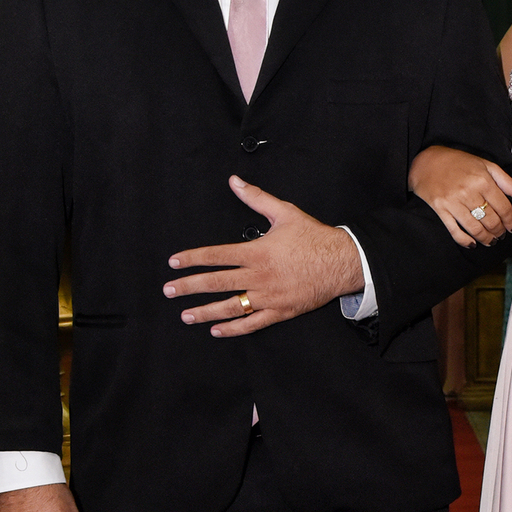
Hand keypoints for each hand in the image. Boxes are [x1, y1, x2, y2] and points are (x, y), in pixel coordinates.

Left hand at [164, 176, 363, 335]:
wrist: (342, 262)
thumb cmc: (314, 236)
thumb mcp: (284, 212)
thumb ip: (256, 197)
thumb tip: (235, 180)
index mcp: (257, 252)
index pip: (216, 256)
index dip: (192, 259)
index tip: (174, 263)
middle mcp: (259, 277)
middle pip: (217, 283)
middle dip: (189, 287)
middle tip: (169, 291)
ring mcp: (269, 297)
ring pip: (231, 307)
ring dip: (205, 312)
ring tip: (186, 315)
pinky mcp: (280, 312)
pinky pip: (252, 324)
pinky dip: (233, 329)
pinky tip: (216, 330)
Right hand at [408, 145, 511, 246]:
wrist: (427, 161)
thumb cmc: (460, 163)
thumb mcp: (487, 167)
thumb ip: (509, 183)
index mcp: (483, 180)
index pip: (503, 208)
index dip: (511, 222)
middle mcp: (469, 192)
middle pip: (491, 220)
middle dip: (499, 232)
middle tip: (501, 235)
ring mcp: (453, 202)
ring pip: (475, 229)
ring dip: (486, 239)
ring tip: (490, 241)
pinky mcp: (440, 209)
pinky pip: (455, 231)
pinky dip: (465, 241)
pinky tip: (472, 244)